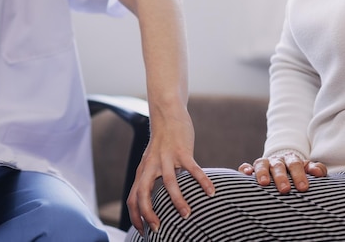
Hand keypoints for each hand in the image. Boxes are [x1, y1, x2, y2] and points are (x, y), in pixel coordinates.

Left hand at [126, 110, 214, 235]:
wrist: (166, 114)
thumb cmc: (161, 142)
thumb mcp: (151, 161)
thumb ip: (150, 178)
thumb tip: (153, 200)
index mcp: (143, 171)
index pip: (133, 198)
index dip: (135, 216)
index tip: (143, 231)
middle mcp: (151, 166)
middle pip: (143, 194)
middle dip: (148, 214)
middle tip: (158, 229)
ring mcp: (166, 158)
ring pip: (169, 183)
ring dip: (177, 201)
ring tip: (186, 215)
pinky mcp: (182, 151)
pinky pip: (193, 169)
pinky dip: (202, 181)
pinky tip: (211, 192)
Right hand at [238, 153, 327, 193]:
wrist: (283, 169)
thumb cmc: (298, 174)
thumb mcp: (309, 170)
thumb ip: (316, 169)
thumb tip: (318, 172)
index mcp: (291, 159)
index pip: (295, 165)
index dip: (299, 175)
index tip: (303, 188)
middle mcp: (276, 160)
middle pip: (278, 166)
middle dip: (281, 177)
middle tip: (285, 189)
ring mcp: (263, 164)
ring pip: (261, 164)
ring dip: (262, 173)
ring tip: (264, 183)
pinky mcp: (252, 169)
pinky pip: (245, 166)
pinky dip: (245, 169)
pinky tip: (247, 174)